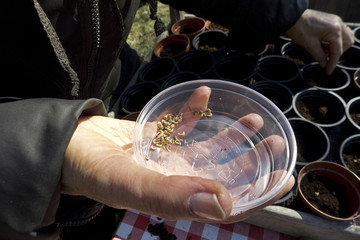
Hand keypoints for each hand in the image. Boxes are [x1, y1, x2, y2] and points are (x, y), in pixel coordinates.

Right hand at [62, 87, 293, 222]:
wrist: (66, 145)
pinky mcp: (157, 136)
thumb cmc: (91, 170)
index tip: (285, 178)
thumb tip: (223, 204)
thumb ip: (171, 196)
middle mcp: (175, 179)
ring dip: (231, 134)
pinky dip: (194, 109)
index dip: (257, 194)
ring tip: (254, 118)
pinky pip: (181, 122)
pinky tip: (205, 94)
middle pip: (222, 173)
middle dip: (252, 159)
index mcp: (174, 197)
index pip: (224, 202)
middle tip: (275, 141)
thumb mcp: (129, 184)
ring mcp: (167, 157)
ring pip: (207, 147)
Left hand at [285, 9, 353, 74]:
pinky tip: (323, 44)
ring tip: (323, 50)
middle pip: (347, 43)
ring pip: (345, 37)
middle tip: (326, 58)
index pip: (337, 51)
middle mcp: (338, 24)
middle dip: (338, 52)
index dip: (333, 63)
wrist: (292, 18)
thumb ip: (319, 56)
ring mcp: (335, 21)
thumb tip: (324, 64)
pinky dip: (333, 40)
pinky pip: (338, 32)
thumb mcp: (310, 46)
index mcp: (334, 31)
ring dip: (336, 46)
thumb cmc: (299, 29)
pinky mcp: (331, 20)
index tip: (328, 71)